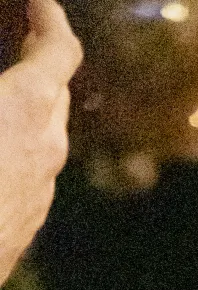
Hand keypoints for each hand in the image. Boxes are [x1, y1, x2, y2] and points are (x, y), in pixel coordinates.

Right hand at [0, 0, 81, 284]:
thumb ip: (1, 89)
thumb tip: (7, 94)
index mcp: (26, 109)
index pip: (59, 47)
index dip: (47, 15)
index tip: (34, 1)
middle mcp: (46, 151)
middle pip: (56, 91)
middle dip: (38, 56)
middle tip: (12, 31)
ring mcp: (40, 195)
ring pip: (44, 135)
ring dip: (25, 104)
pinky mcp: (24, 226)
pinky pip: (28, 171)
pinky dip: (12, 143)